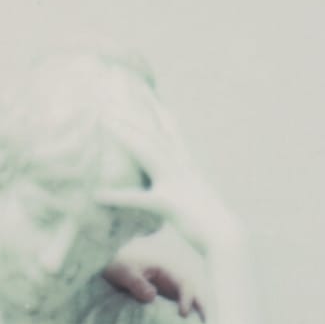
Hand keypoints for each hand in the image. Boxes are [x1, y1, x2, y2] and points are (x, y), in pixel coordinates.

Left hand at [95, 100, 241, 255]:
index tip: (141, 88)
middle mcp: (181, 166)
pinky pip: (140, 200)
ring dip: (126, 135)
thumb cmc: (205, 218)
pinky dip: (119, 197)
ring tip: (104, 122)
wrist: (225, 235)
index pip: (169, 127)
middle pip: (153, 132)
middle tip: (110, 97)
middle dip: (133, 112)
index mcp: (186, 162)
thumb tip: (163, 177)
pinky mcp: (170, 205)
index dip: (155, 107)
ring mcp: (176, 183)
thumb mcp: (189, 192)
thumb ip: (176, 180)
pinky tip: (99, 196)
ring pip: (148, 152)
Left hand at [104, 231, 206, 320]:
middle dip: (201, 305)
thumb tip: (152, 296)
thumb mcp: (124, 272)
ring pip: (190, 298)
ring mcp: (171, 286)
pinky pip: (180, 303)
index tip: (183, 314)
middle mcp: (173, 277)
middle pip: (193, 291)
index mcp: (165, 269)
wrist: (115, 263)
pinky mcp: (166, 294)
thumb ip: (136, 283)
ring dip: (197, 311)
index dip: (186, 298)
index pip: (183, 283)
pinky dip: (187, 313)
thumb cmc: (120, 265)